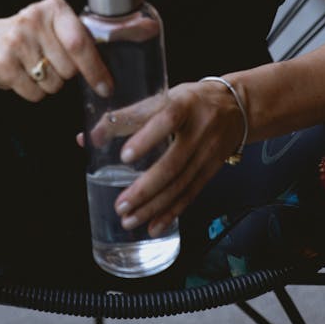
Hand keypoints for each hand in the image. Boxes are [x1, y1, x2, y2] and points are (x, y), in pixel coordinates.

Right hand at [0, 0, 112, 102]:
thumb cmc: (20, 38)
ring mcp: (17, 41)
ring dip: (46, 85)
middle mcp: (35, 20)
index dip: (96, 68)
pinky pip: (34, 94)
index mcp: (53, 8)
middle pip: (69, 69)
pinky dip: (31, 92)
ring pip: (54, 84)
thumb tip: (110, 63)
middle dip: (63, 75)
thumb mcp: (49, 27)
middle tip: (46, 62)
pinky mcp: (4, 63)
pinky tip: (19, 75)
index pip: (81, 42)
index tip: (105, 86)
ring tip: (30, 67)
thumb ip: (76, 38)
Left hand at [110, 78, 246, 236]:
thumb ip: (127, 116)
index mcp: (184, 104)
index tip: (125, 156)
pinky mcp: (211, 170)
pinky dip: (172, 212)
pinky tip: (155, 226)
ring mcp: (207, 153)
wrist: (236, 106)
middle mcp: (199, 130)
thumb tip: (88, 137)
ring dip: (154, 206)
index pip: (166, 119)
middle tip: (121, 204)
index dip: (146, 138)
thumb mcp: (164, 97)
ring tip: (130, 219)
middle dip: (145, 188)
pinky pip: (191, 194)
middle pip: (173, 163)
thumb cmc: (191, 100)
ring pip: (180, 184)